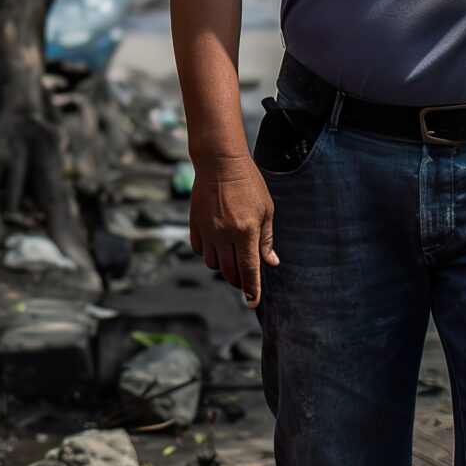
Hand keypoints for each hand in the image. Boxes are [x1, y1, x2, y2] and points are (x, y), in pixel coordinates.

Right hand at [191, 155, 277, 307]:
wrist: (220, 163)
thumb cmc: (249, 184)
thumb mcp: (266, 210)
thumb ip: (267, 239)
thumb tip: (271, 262)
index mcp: (246, 231)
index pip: (249, 269)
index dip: (252, 289)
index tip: (253, 302)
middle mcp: (224, 234)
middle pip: (230, 271)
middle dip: (239, 281)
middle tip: (246, 281)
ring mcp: (207, 230)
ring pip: (213, 263)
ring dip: (224, 267)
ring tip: (233, 259)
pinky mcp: (195, 225)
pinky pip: (201, 250)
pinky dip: (210, 254)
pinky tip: (218, 247)